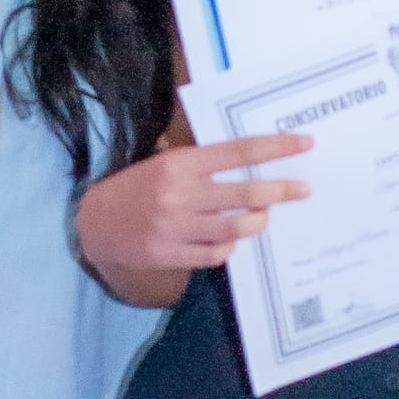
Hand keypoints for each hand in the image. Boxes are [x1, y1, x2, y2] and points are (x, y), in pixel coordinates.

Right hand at [77, 131, 310, 281]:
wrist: (93, 223)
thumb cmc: (134, 187)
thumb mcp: (161, 162)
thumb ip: (200, 161)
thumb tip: (249, 160)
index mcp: (181, 164)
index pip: (238, 151)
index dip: (275, 148)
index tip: (304, 144)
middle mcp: (181, 194)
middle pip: (246, 193)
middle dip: (281, 191)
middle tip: (303, 189)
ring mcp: (177, 227)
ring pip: (237, 228)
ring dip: (258, 221)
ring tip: (264, 216)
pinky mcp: (172, 254)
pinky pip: (216, 254)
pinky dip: (229, 247)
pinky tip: (229, 240)